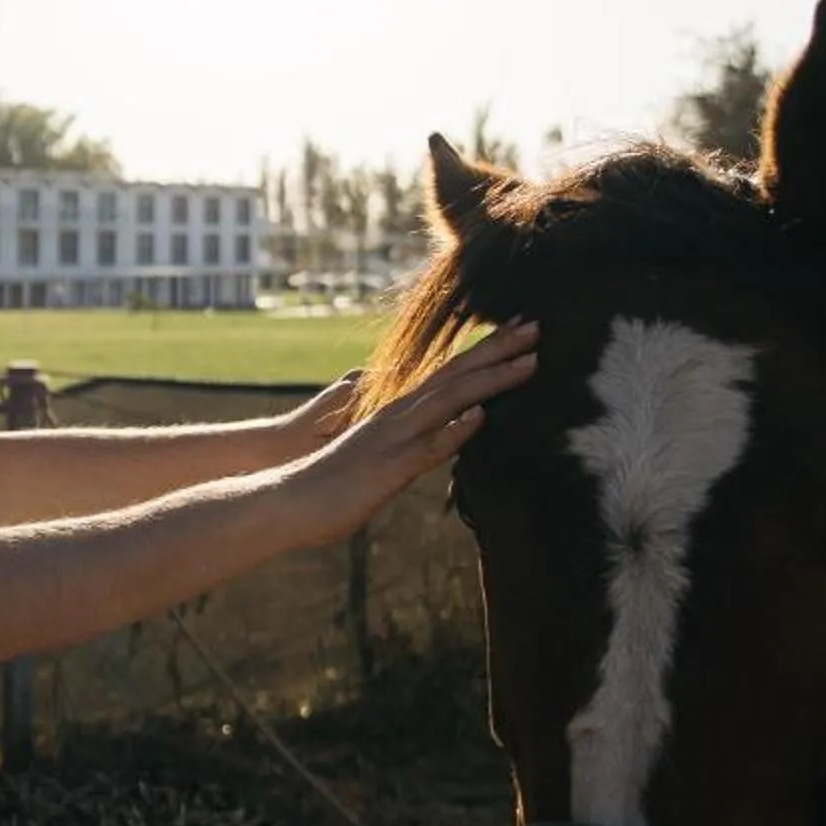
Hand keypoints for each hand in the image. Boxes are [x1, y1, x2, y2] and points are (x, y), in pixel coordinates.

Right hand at [296, 319, 536, 539]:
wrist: (290, 500)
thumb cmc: (333, 484)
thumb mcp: (378, 455)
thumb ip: (407, 440)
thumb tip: (436, 433)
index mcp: (398, 412)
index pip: (449, 374)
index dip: (484, 352)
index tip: (516, 333)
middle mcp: (399, 416)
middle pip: (456, 375)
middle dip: (498, 350)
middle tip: (536, 325)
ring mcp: (395, 438)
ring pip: (449, 400)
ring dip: (491, 379)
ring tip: (530, 360)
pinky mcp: (389, 467)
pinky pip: (426, 448)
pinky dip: (455, 431)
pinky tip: (481, 417)